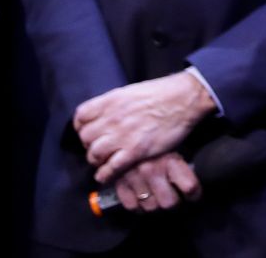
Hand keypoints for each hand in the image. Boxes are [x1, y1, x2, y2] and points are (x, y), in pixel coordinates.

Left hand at [75, 72, 214, 184]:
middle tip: (100, 147)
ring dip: (97, 160)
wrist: (184, 98)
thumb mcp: (131, 91)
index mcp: (110, 101)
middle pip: (85, 138)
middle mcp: (112, 118)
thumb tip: (104, 115)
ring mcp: (123, 135)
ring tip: (104, 161)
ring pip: (94, 154)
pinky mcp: (135, 151)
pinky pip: (110, 168)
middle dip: (90, 144)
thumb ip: (114, 104)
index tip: (88, 132)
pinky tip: (106, 175)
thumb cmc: (162, 93)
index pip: (80, 117)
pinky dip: (105, 174)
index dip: (82, 127)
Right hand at [110, 152, 200, 214]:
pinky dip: (138, 206)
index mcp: (170, 160)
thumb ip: (181, 168)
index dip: (195, 195)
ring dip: (156, 205)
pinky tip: (143, 198)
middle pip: (169, 203)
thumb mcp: (173, 150)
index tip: (193, 197)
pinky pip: (133, 206)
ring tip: (157, 197)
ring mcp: (134, 178)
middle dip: (174, 203)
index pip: (189, 188)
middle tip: (174, 198)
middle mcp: (152, 170)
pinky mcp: (120, 184)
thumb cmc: (155, 146)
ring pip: (151, 207)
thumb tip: (191, 188)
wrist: (125, 134)